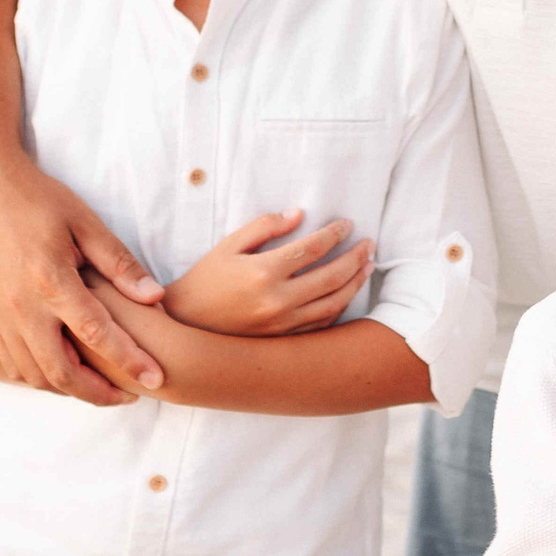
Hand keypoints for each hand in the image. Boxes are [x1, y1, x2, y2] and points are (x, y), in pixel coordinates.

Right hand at [0, 156, 165, 403]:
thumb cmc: (39, 200)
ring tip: (103, 388)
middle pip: (62, 373)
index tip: (157, 380)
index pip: (98, 335)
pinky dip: (41, 378)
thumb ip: (119, 264)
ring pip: (35, 376)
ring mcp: (1, 317)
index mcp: (51, 281)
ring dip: (71, 391)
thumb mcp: (86, 223)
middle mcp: (22, 307)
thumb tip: (155, 298)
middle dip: (100, 394)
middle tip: (133, 394)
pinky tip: (64, 372)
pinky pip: (14, 365)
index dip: (130, 361)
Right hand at [161, 211, 373, 335]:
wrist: (187, 325)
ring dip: (355, 283)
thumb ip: (264, 227)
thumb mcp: (229, 246)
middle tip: (369, 244)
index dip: (335, 234)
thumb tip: (299, 215)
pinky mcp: (283, 340)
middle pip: (331, 276)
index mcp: (264, 272)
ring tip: (368, 266)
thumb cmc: (206, 280)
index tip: (347, 225)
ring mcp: (282, 325)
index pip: (313, 248)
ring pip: (333, 303)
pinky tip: (347, 293)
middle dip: (356, 257)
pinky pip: (321, 324)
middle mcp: (277, 301)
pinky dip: (340, 308)